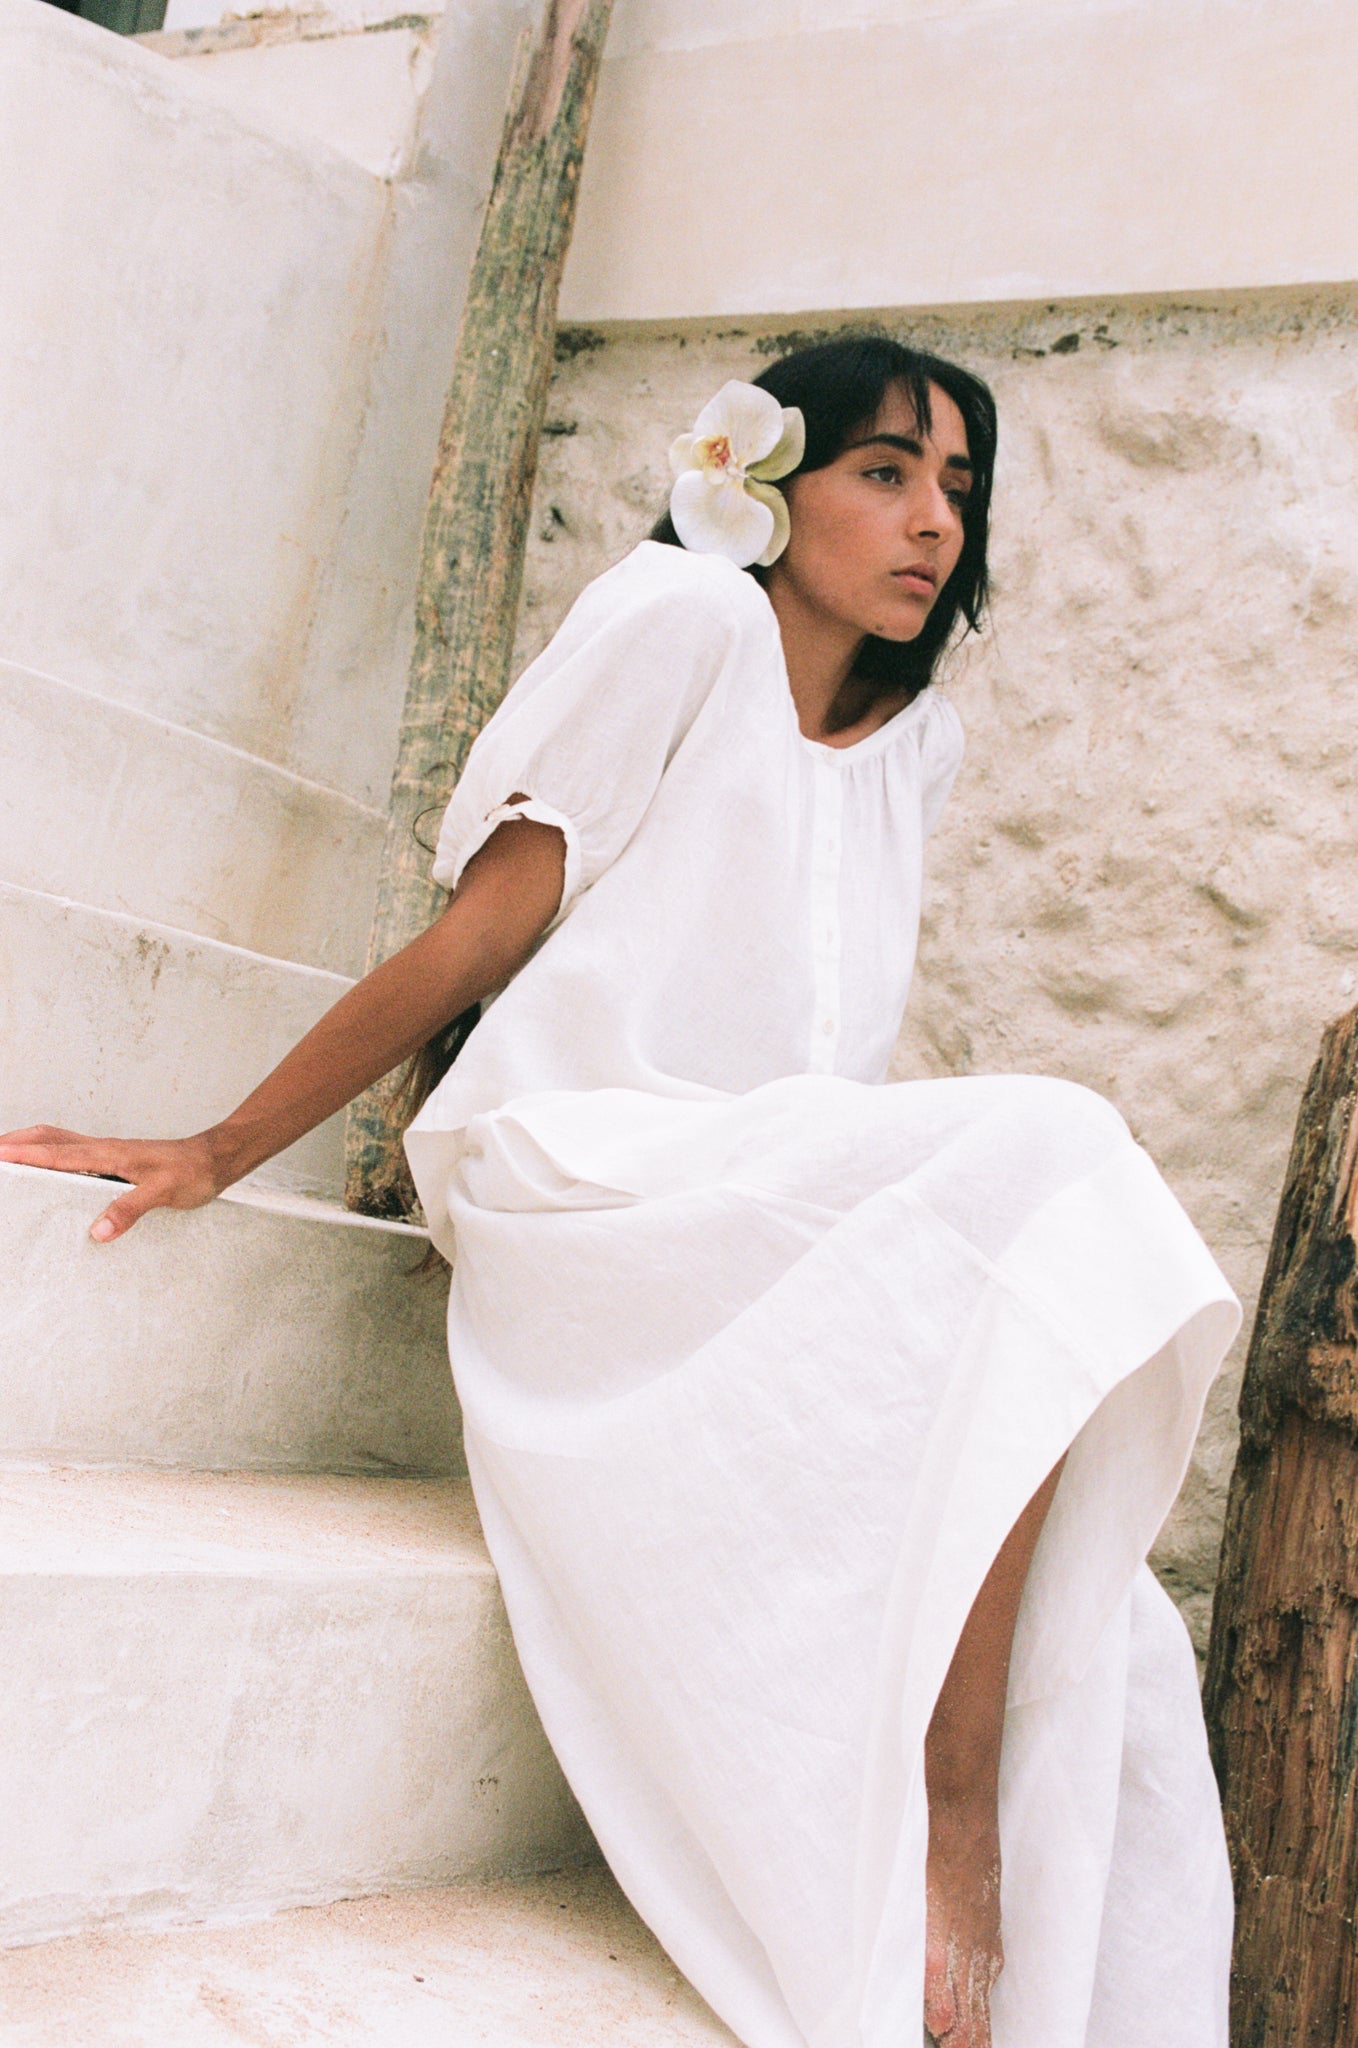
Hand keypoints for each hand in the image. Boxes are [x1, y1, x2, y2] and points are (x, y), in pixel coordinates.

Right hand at [0, 1126, 229, 1241]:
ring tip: (8, 1158)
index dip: (24, 1155)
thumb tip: (97, 1231)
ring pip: (61, 1142)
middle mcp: (104, 1149)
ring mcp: (109, 1153)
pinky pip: (75, 1153)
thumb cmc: (193, 1172)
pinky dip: (52, 1156)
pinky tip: (50, 1171)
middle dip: (17, 1141)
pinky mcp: (117, 1160)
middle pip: (50, 1137)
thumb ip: (130, 1209)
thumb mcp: (164, 1193)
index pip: (57, 1153)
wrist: (216, 1159)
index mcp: (109, 1153)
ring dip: (32, 1146)